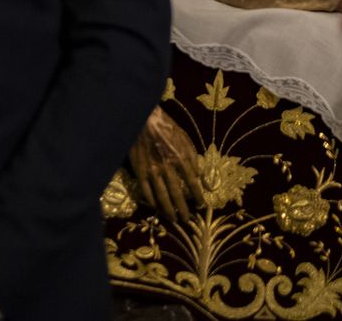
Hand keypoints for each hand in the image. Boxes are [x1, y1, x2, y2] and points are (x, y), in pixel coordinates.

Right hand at [129, 106, 204, 220]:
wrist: (145, 120)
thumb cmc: (168, 129)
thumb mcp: (186, 140)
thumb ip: (194, 159)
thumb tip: (201, 178)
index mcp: (181, 157)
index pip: (192, 183)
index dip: (197, 196)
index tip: (201, 206)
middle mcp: (167, 166)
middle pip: (177, 193)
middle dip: (183, 209)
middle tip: (187, 221)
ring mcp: (152, 170)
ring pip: (161, 196)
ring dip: (168, 210)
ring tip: (173, 220)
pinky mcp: (139, 170)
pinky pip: (145, 190)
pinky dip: (151, 201)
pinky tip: (156, 208)